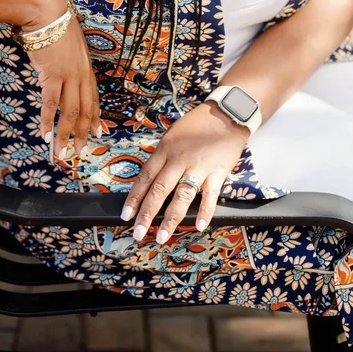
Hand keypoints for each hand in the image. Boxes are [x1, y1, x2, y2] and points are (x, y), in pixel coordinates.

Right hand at [25, 3, 101, 160]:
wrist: (48, 13)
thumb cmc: (56, 25)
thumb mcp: (71, 44)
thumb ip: (70, 61)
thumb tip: (61, 71)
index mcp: (86, 68)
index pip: (94, 98)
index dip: (95, 117)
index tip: (96, 133)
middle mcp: (81, 75)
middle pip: (84, 110)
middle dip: (82, 134)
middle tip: (80, 152)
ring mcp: (68, 76)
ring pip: (70, 112)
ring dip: (65, 135)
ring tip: (61, 152)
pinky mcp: (53, 75)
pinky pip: (51, 103)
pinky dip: (48, 121)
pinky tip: (45, 134)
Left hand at [120, 101, 248, 243]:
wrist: (226, 114)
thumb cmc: (198, 125)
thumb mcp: (173, 135)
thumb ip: (163, 157)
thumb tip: (150, 179)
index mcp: (165, 149)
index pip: (145, 177)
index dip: (135, 197)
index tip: (126, 215)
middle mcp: (179, 159)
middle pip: (159, 189)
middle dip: (147, 214)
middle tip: (138, 233)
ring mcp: (198, 166)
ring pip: (181, 195)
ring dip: (171, 219)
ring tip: (162, 237)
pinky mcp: (218, 171)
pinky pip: (210, 195)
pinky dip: (205, 212)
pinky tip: (199, 226)